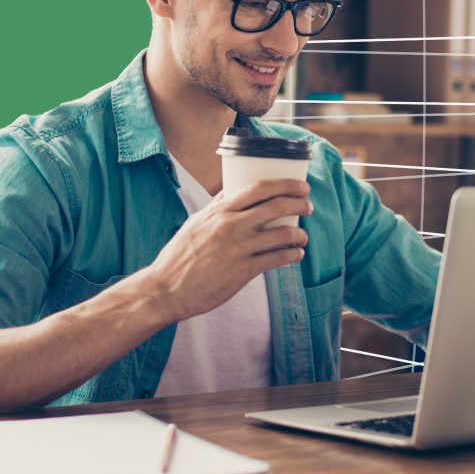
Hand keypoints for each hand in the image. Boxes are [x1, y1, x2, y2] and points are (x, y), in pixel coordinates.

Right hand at [148, 178, 311, 322]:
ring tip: (302, 236)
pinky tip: (295, 255)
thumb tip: (231, 190)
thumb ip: (216, 206)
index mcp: (220, 211)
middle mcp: (231, 226)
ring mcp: (239, 249)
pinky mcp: (243, 272)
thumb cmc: (179, 255)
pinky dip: (292, 255)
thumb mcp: (196, 222)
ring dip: (299, 234)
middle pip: (276, 206)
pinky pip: (277, 259)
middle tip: (308, 205)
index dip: (286, 184)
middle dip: (299, 202)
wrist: (166, 289)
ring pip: (283, 234)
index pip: (259, 188)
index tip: (300, 186)